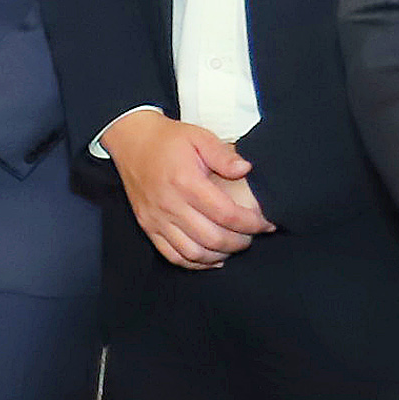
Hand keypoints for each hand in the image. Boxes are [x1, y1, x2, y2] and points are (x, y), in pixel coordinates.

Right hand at [106, 111, 270, 269]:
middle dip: (240, 242)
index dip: (251, 224)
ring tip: (233, 246)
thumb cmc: (168, 140)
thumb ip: (223, 155)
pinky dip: (195, 263)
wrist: (132, 142)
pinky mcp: (148, 226)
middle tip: (252, 236)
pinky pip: (172, 255)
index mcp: (186, 182)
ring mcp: (156, 219)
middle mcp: (170, 205)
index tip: (265, 224)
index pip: (226, 214)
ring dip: (219, 255)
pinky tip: (210, 257)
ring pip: (193, 253)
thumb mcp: (199, 136)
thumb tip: (245, 170)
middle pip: (213, 239)